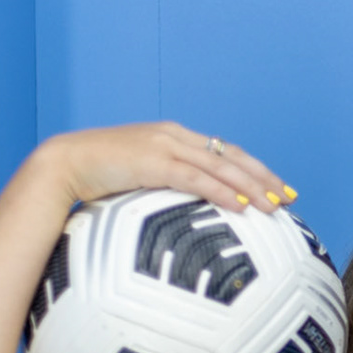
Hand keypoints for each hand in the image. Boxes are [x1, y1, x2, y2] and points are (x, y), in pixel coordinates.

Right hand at [29, 121, 294, 214]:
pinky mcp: (153, 162)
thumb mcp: (137, 178)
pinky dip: (222, 192)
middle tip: (290, 197)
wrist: (62, 165)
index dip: (254, 169)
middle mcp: (174, 137)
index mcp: (173, 139)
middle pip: (231, 156)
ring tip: (275, 206)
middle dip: (264, 177)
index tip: (278, 187)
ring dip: (252, 187)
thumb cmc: (96, 178)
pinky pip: (197, 179)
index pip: (223, 152)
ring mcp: (164, 147)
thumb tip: (183, 214)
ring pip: (220, 166)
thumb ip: (163, 187)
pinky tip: (241, 206)